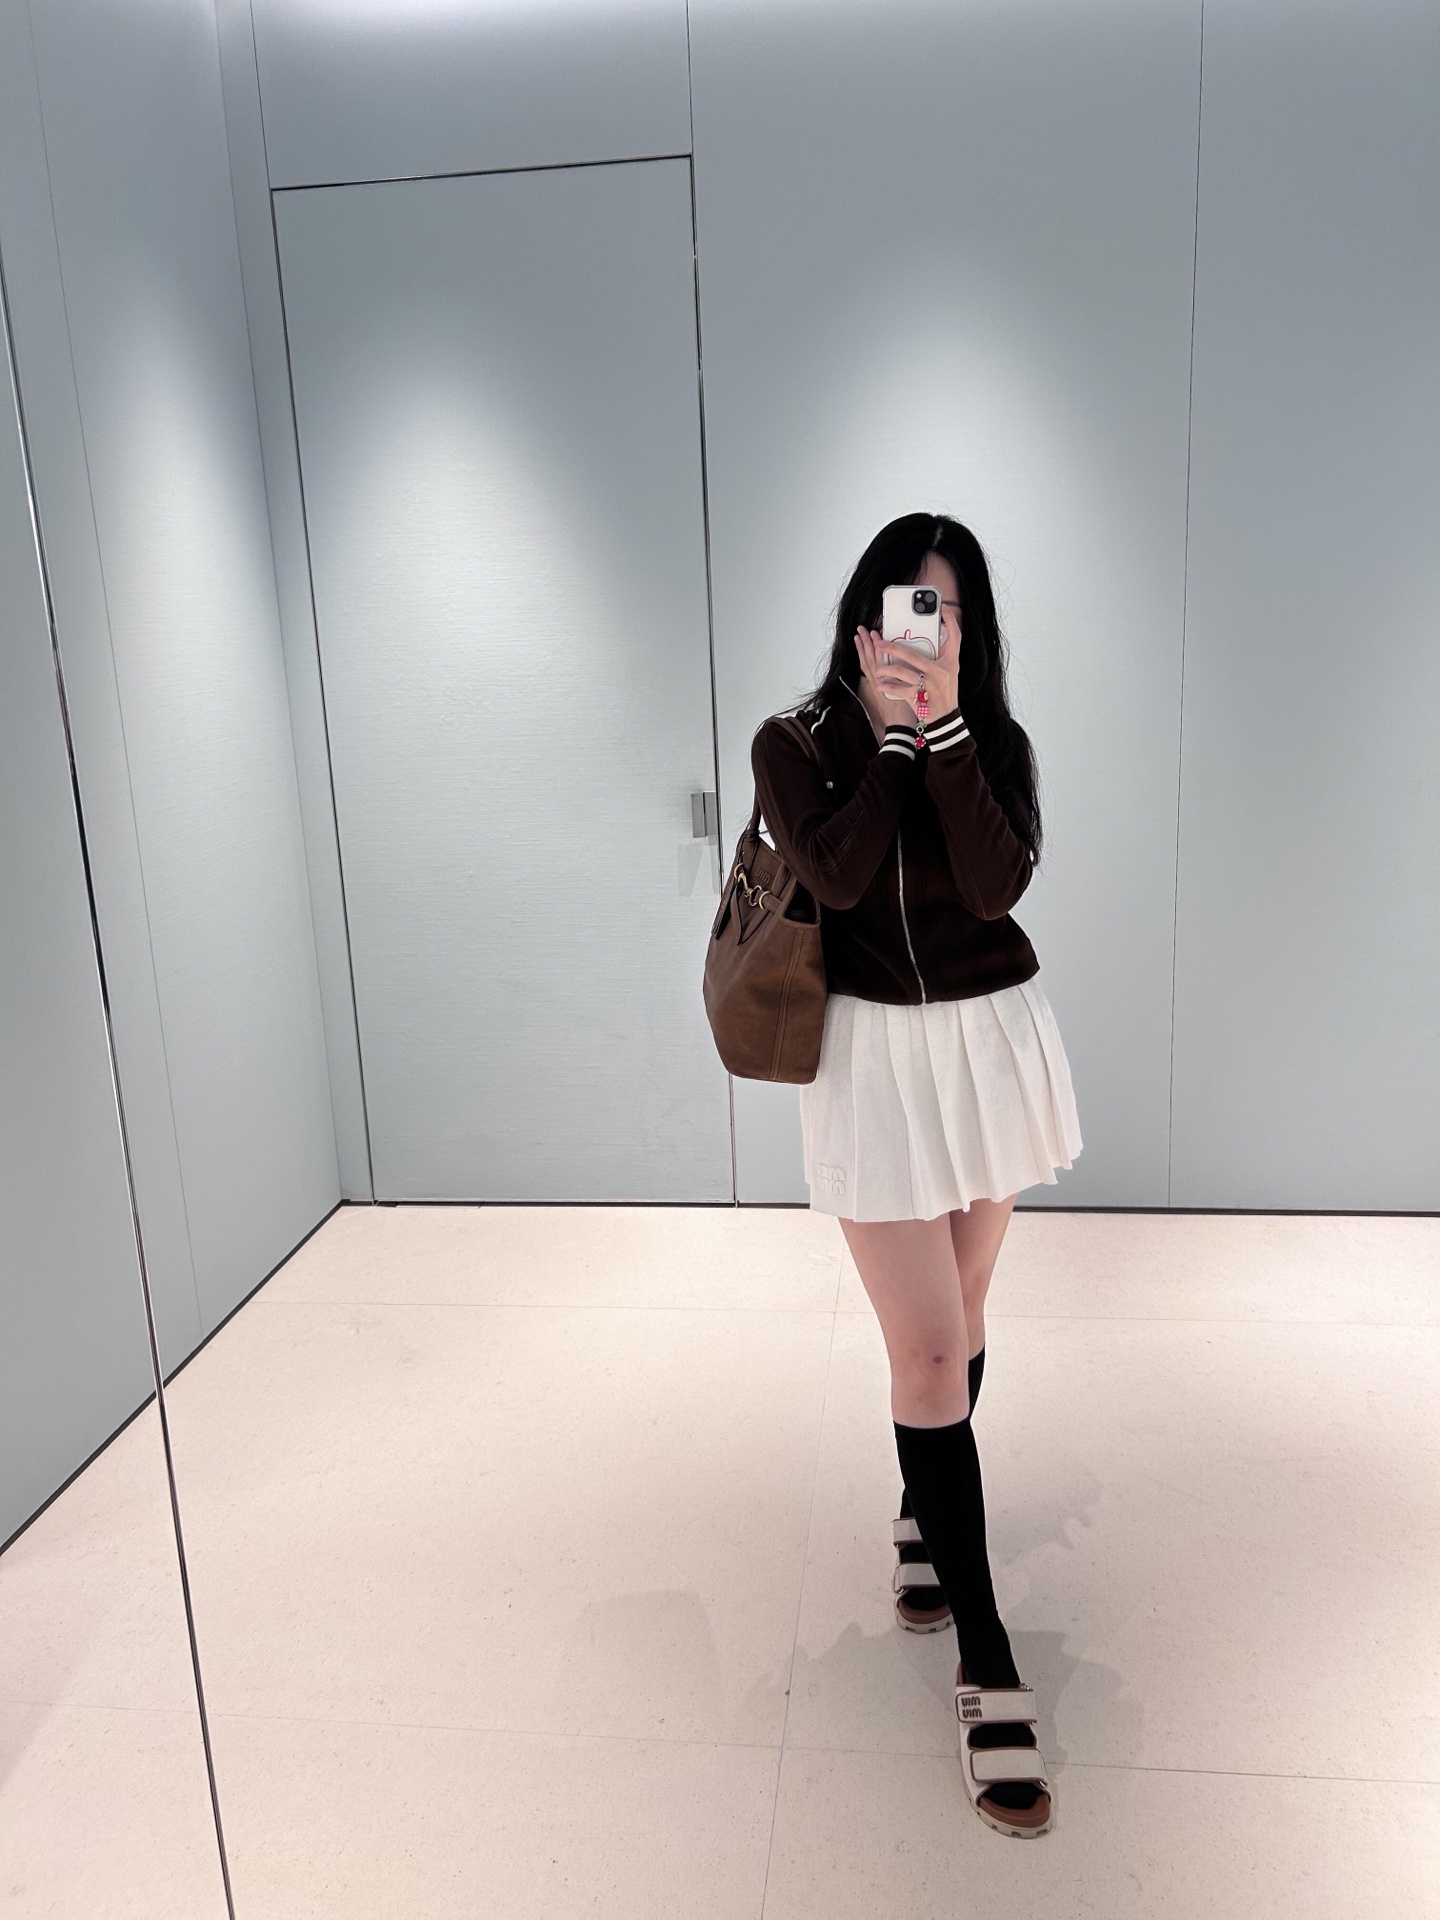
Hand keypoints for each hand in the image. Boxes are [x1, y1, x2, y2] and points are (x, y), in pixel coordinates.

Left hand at [856, 608, 960, 727]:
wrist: (946, 719)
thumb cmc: (946, 693)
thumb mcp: (950, 672)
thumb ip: (941, 656)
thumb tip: (933, 638)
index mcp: (950, 662)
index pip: (955, 637)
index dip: (951, 621)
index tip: (944, 608)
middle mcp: (940, 672)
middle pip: (912, 655)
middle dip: (892, 648)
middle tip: (878, 642)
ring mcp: (929, 686)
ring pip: (901, 672)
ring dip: (885, 670)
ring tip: (877, 669)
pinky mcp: (919, 699)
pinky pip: (898, 690)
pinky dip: (887, 687)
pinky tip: (879, 685)